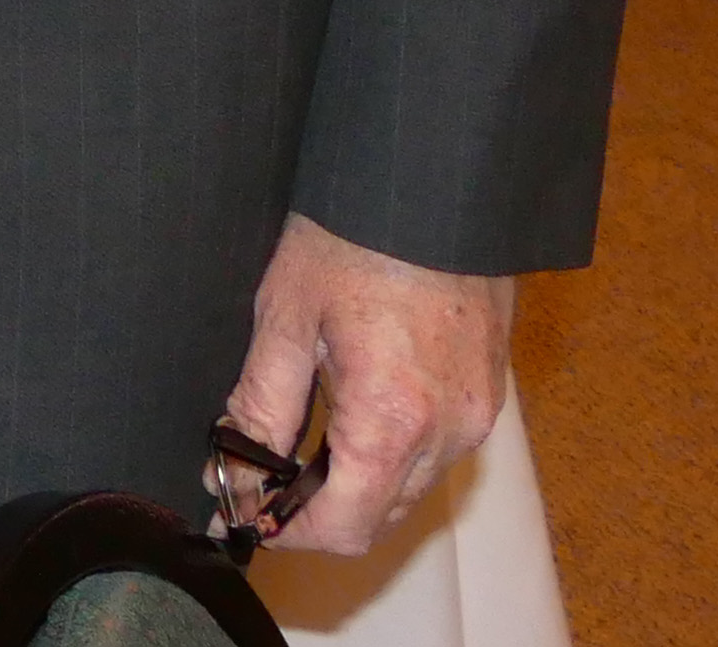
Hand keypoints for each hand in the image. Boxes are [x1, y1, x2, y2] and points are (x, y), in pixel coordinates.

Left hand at [219, 212, 514, 557]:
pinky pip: (436, 449)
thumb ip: (258, 405)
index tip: (243, 513)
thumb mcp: (285, 317)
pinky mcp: (487, 394)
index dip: (288, 532)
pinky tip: (348, 410)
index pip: (346, 525)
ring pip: (409, 486)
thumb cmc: (352, 238)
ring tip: (296, 438)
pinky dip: (389, 450)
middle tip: (257, 476)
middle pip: (381, 515)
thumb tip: (230, 470)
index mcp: (394, 419)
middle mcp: (450, 432)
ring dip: (354, 481)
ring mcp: (477, 416)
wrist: (430, 186)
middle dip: (317, 510)